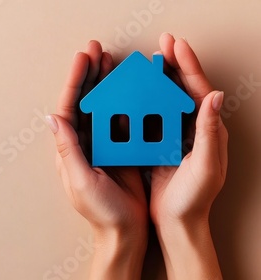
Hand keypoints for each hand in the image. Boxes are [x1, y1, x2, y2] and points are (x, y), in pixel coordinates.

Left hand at [46, 41, 147, 279]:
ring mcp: (103, 144)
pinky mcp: (121, 148)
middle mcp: (84, 143)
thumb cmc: (102, 212)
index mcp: (70, 150)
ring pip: (102, 105)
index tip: (82, 60)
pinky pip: (121, 117)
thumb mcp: (82, 181)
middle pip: (85, 101)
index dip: (75, 82)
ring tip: (109, 59)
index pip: (69, 109)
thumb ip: (69, 150)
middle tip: (95, 50)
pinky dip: (123, 99)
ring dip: (105, 82)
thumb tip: (52, 119)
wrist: (126, 231)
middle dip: (89, 75)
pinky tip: (127, 85)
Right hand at [149, 33, 227, 278]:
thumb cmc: (193, 199)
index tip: (176, 45)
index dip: (188, 65)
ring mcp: (173, 136)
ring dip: (154, 80)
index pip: (198, 90)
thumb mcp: (206, 166)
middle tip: (162, 44)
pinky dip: (140, 102)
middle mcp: (190, 129)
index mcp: (206, 131)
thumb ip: (210, 132)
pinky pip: (149, 117)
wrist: (177, 223)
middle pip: (180, 89)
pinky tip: (130, 93)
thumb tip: (216, 95)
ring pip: (163, 100)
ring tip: (144, 62)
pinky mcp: (157, 146)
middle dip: (172, 65)